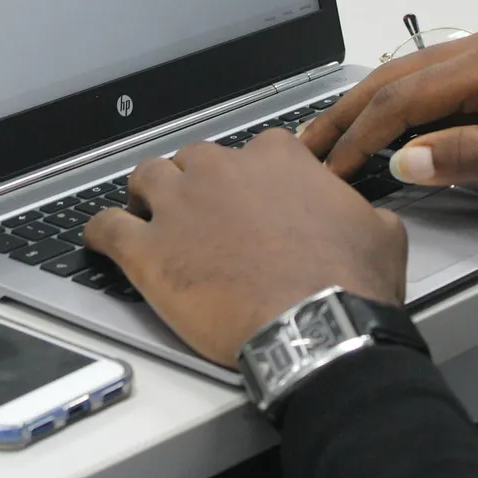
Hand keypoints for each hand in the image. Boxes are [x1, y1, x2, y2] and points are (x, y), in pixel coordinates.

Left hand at [84, 132, 406, 366]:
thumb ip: (358, 210)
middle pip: (192, 159)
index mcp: (276, 158)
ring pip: (144, 178)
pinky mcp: (146, 250)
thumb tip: (363, 215)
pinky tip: (99, 239)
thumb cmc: (347, 284)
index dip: (251, 175)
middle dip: (195, 181)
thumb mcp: (379, 232)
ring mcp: (178, 207)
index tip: (252, 196)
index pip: (254, 149)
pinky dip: (98, 232)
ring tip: (149, 216)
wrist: (316, 328)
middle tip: (201, 212)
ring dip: (145, 195)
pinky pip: (105, 227)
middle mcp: (220, 171)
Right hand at [300, 21, 477, 215]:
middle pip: (397, 76)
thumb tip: (404, 158)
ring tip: (332, 138)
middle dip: (348, 113)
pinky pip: (438, 81)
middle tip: (307, 147)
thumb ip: (472, 157)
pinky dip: (402, 106)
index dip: (361, 134)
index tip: (330, 167)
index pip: (405, 96)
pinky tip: (385, 129)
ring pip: (412, 75)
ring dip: (369, 108)